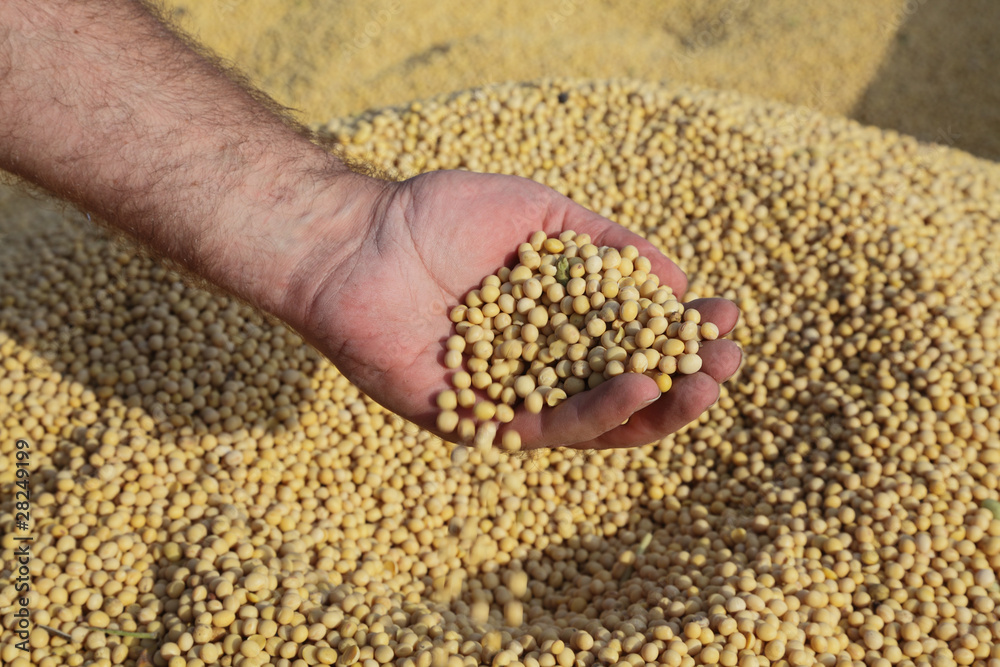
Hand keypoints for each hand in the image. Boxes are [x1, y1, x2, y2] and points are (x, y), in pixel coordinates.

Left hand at [282, 169, 741, 449]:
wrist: (358, 242)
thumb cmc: (440, 215)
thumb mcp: (540, 214)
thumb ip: (607, 244)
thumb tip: (678, 277)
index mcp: (556, 319)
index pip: (633, 335)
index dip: (682, 330)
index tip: (727, 315)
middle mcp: (540, 363)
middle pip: (626, 385)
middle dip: (684, 376)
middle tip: (727, 363)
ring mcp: (512, 396)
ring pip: (598, 420)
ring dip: (657, 407)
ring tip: (702, 384)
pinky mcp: (480, 423)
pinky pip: (547, 428)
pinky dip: (596, 413)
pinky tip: (638, 386)